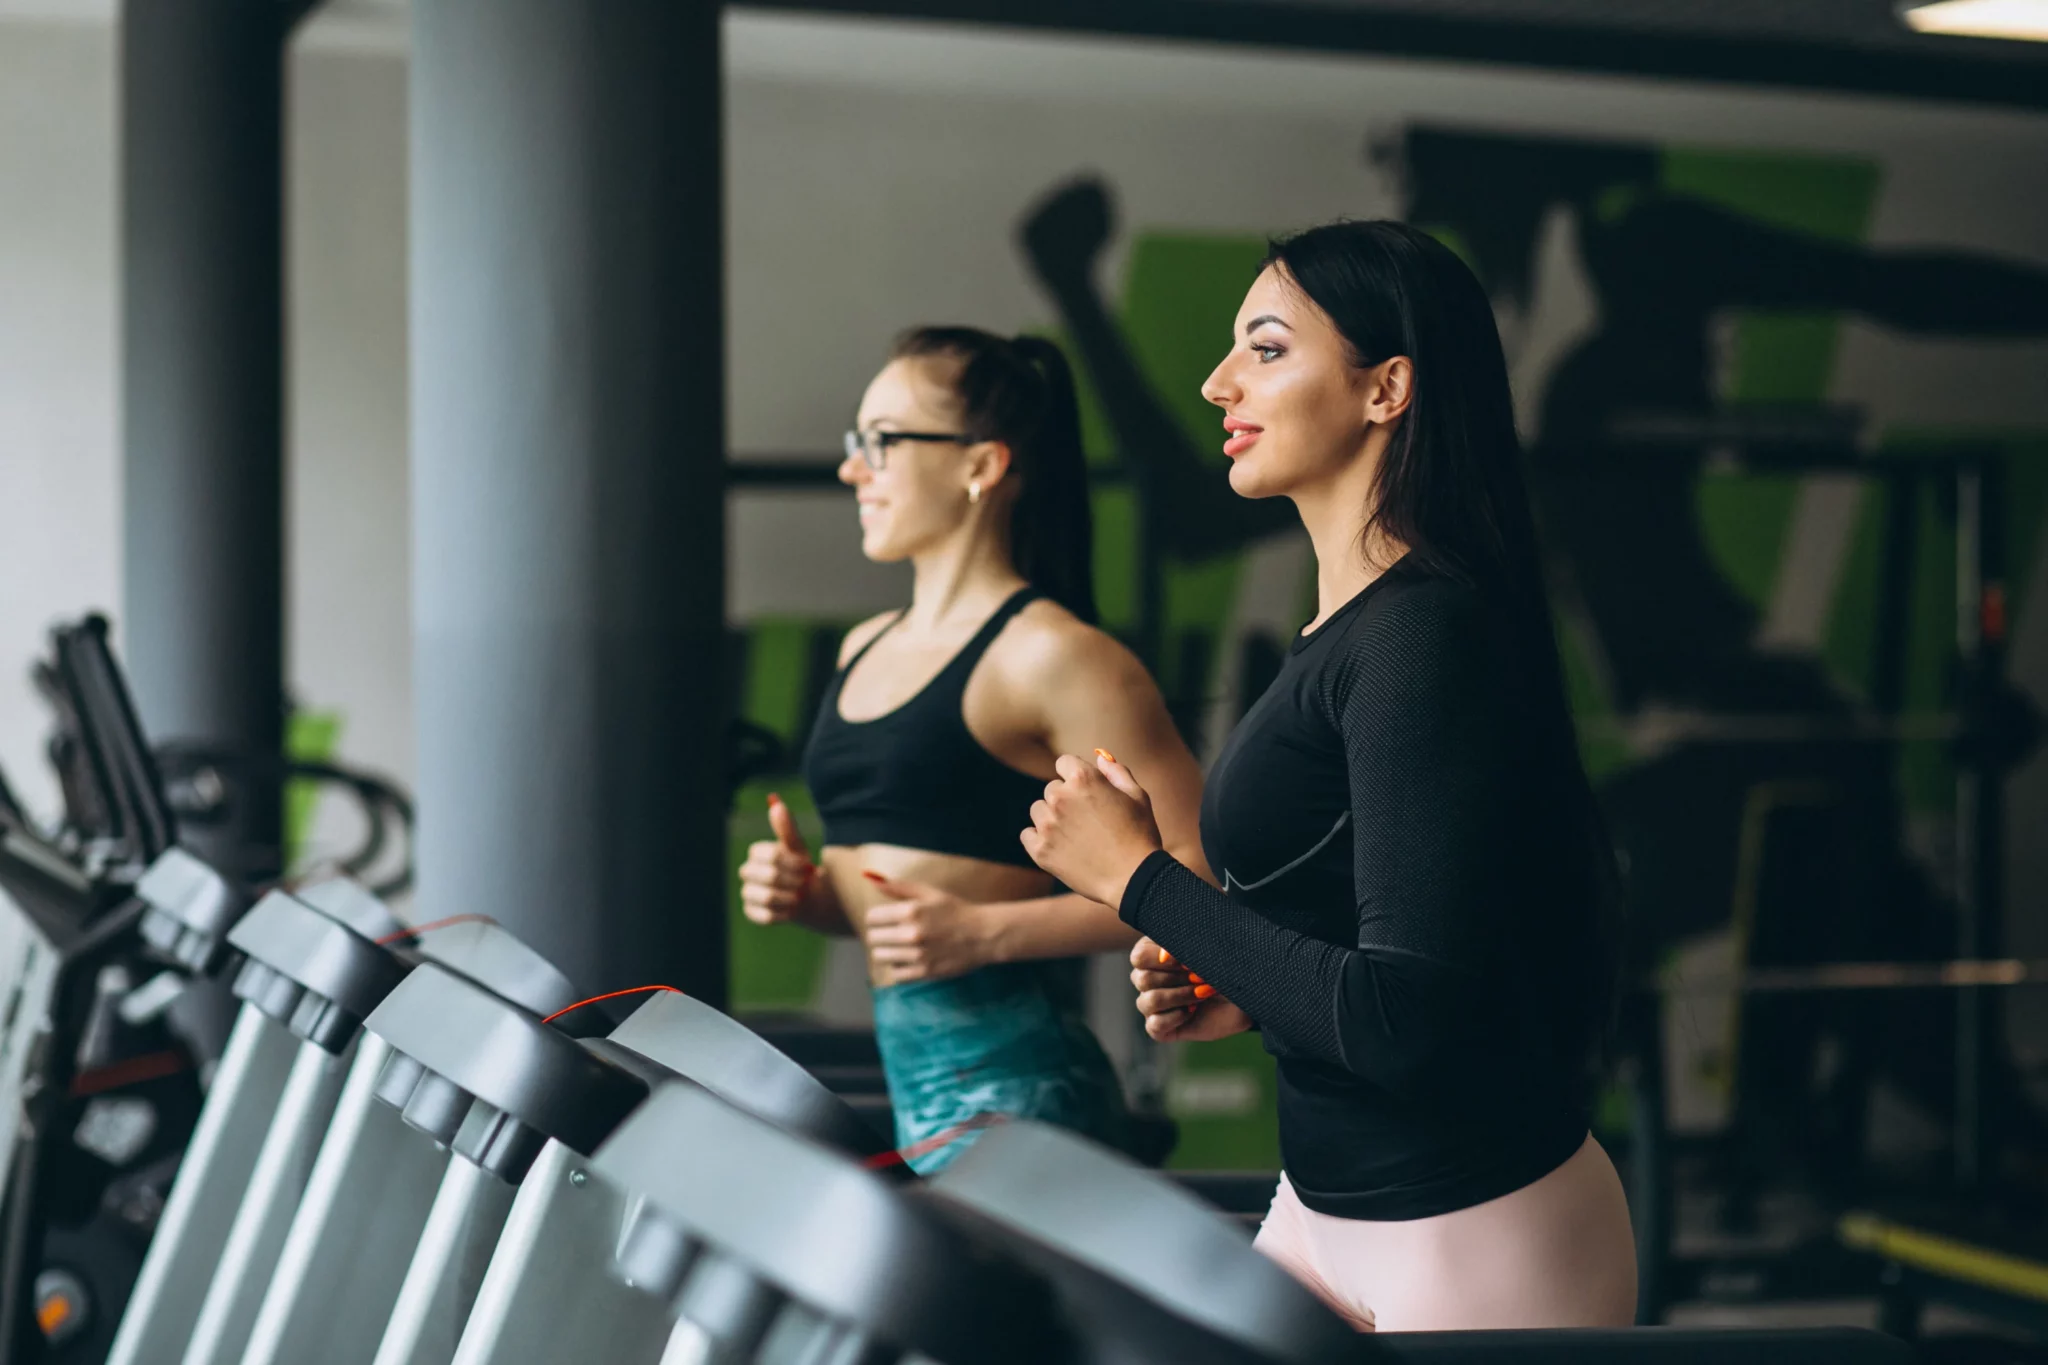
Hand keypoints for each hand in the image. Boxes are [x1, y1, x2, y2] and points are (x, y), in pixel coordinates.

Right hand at [739, 794, 828, 928]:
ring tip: (800, 896)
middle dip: (793, 880)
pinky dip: (784, 914)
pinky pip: (766, 916)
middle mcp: (746, 872)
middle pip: (769, 876)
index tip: (807, 864)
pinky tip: (792, 909)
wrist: (807, 896)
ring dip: (790, 897)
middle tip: (806, 882)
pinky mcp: (751, 912)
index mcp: (756, 853)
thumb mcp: (798, 847)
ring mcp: (747, 893)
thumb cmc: (802, 868)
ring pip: (767, 897)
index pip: (768, 854)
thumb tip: (776, 804)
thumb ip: (787, 828)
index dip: (791, 861)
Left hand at [861, 872, 991, 984]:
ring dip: (888, 951)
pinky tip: (909, 959)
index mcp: (911, 911)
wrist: (983, 934)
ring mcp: (917, 955)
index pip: (871, 918)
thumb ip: (898, 887)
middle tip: (893, 933)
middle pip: (873, 938)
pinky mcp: (924, 972)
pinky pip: (895, 974)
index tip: (884, 919)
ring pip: (880, 957)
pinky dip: (899, 967)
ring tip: (901, 946)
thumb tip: (871, 879)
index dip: (876, 918)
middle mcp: (911, 933)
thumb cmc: (956, 910)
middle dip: (880, 934)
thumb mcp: (929, 892)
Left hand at [1020, 750, 1162, 907]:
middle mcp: (1060, 798)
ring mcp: (1047, 825)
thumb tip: (1100, 757)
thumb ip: (1116, 772)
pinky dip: (1039, 839)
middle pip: (1052, 788)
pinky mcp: (1040, 850)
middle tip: (1088, 820)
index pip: (1064, 762)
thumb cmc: (1140, 835)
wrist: (1133, 878)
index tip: (1085, 791)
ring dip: (1051, 818)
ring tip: (1075, 835)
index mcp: (1084, 779)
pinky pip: (1028, 835)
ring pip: (1038, 810)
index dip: (1076, 775)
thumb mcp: (1137, 796)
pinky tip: (1060, 847)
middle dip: (1067, 799)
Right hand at [1130, 936, 1252, 1042]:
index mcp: (1153, 955)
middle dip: (1177, 979)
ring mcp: (1151, 1005)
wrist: (1243, 995)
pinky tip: (1193, 1011)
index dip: (1161, 960)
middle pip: (1142, 979)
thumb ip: (1184, 949)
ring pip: (1147, 1001)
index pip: (1139, 957)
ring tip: (1203, 994)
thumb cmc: (1222, 968)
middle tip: (1202, 978)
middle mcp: (1147, 979)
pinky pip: (1155, 1024)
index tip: (1187, 962)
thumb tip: (1165, 956)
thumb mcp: (1206, 953)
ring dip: (1180, 996)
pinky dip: (1177, 1017)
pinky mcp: (1159, 1027)